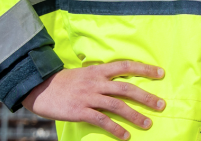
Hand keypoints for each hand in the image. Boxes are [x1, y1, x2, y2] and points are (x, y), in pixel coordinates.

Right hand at [22, 62, 165, 139]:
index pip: (126, 66)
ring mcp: (88, 97)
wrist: (39, 88)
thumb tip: (120, 82)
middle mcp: (96, 82)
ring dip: (135, 115)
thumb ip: (101, 76)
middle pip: (126, 88)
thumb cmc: (64, 82)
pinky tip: (125, 136)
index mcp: (98, 70)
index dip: (144, 69)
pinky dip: (115, 129)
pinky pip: (102, 120)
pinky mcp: (80, 111)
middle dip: (146, 96)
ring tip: (148, 124)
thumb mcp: (84, 73)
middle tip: (161, 104)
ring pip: (117, 105)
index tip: (161, 73)